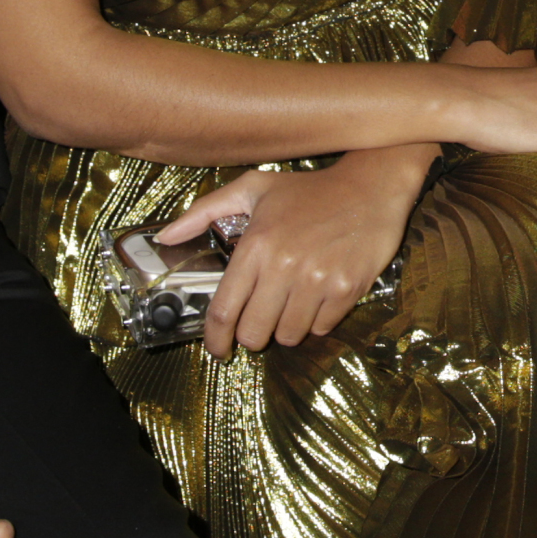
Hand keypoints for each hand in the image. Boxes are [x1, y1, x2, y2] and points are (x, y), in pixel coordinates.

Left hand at [163, 145, 432, 357]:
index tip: (217, 350)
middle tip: (260, 322)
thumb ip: (204, 211)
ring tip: (291, 304)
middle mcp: (283, 266)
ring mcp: (317, 280)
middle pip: (254, 333)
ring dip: (286, 328)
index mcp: (255, 245)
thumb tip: (166, 237)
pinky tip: (318, 297)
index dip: (215, 340)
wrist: (370, 187)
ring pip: (288, 335)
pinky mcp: (346, 289)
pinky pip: (321, 328)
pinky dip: (316, 321)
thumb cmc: (308, 190)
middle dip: (252, 335)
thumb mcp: (253, 188)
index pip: (224, 311)